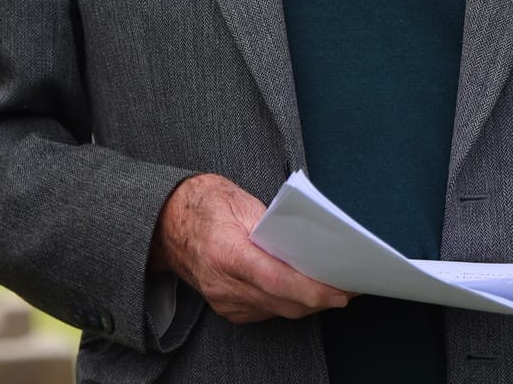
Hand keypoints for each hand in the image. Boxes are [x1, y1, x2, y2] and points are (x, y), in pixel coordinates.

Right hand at [149, 173, 351, 323]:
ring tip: (334, 287)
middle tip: (350, 286)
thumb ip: (274, 226)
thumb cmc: (202, 203)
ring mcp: (223, 301)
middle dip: (320, 298)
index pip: (277, 281)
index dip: (313, 290)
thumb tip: (310, 247)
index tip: (341, 291)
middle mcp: (222, 284)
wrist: (163, 223)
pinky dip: (289, 302)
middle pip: (284, 302)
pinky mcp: (227, 309)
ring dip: (308, 302)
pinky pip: (267, 311)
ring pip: (279, 311)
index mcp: (225, 252)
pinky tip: (304, 289)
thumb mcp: (238, 200)